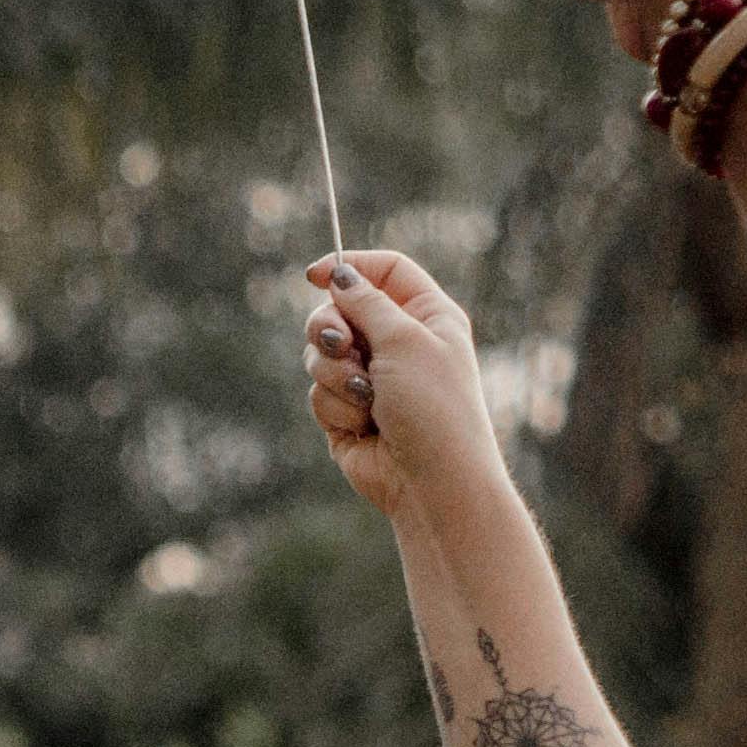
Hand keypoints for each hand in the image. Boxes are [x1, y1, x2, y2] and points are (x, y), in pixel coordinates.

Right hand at [300, 252, 495, 521]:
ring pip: (320, 354)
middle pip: (339, 310)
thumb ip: (366, 303)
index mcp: (426, 317)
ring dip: (334, 374)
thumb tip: (339, 275)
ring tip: (364, 397)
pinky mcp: (346, 410)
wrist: (430, 479)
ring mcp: (370, 377)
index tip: (314, 276)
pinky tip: (364, 425)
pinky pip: (318, 392)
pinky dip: (335, 406)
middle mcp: (397, 343)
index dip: (350, 268)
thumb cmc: (433, 406)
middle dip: (329, 329)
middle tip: (342, 346)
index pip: (385, 271)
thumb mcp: (404, 340)